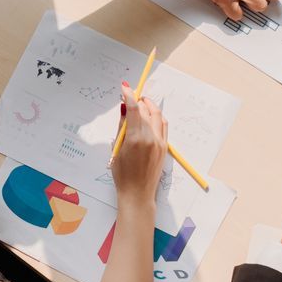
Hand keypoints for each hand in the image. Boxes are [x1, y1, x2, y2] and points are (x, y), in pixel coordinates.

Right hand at [110, 84, 168, 204]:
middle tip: (130, 95)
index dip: (129, 95)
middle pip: (146, 110)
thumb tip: (124, 109)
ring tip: (141, 103)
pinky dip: (157, 117)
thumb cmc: (122, 175)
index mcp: (135, 139)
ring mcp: (159, 142)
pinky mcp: (165, 147)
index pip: (134, 109)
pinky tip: (150, 116)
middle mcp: (150, 138)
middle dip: (138, 100)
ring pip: (157, 116)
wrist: (138, 194)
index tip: (125, 86)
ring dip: (149, 106)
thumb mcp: (116, 149)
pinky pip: (163, 125)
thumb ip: (121, 127)